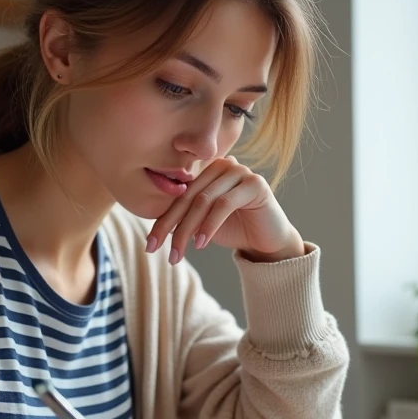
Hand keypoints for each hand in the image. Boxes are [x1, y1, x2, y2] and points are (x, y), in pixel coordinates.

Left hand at [146, 156, 304, 263]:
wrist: (267, 242)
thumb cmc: (235, 229)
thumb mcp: (202, 224)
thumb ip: (183, 218)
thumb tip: (155, 228)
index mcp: (208, 170)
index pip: (180, 195)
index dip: (162, 220)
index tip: (149, 245)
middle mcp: (223, 164)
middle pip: (189, 197)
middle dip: (171, 226)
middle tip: (157, 250)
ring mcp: (240, 171)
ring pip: (204, 201)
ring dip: (187, 230)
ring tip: (178, 253)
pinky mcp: (255, 183)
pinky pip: (224, 204)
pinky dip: (209, 226)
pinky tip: (201, 244)